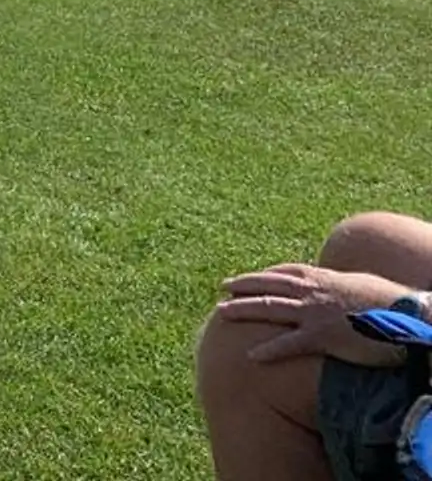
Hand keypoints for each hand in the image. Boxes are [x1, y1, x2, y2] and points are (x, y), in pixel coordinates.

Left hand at [215, 263, 412, 366]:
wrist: (409, 315)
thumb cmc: (391, 301)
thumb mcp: (360, 284)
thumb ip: (340, 283)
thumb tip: (337, 283)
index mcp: (322, 277)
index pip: (285, 272)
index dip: (264, 274)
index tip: (248, 276)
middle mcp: (312, 291)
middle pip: (268, 286)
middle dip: (243, 285)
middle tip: (223, 286)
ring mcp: (314, 313)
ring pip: (269, 308)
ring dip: (242, 310)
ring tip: (220, 313)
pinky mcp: (322, 336)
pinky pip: (288, 344)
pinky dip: (268, 350)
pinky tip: (250, 356)